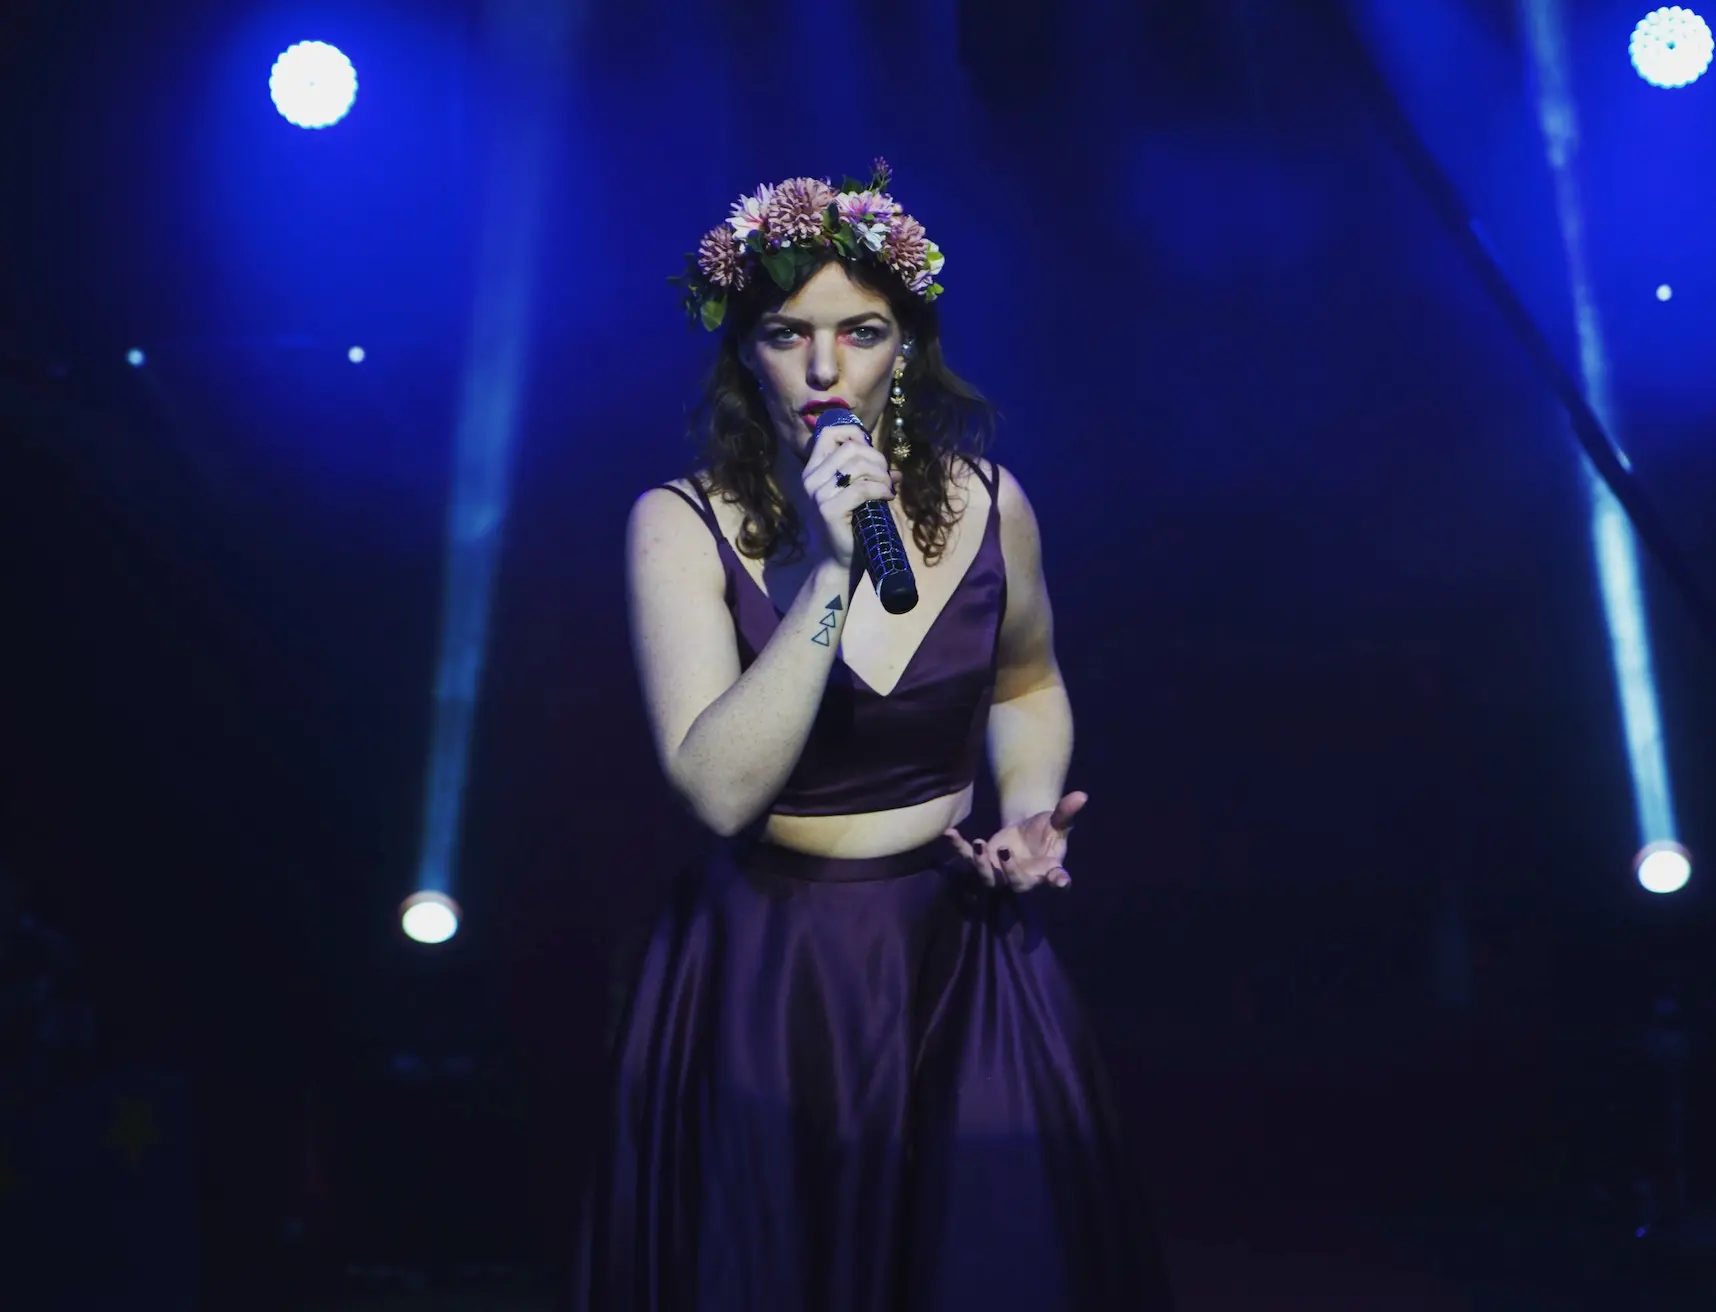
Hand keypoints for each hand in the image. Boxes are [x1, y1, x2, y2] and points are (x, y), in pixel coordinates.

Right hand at [801, 421, 900, 569]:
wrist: (836, 561)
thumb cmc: (848, 526)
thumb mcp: (856, 496)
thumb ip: (869, 477)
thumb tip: (896, 472)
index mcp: (813, 470)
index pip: (827, 433)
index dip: (853, 432)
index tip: (870, 448)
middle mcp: (811, 478)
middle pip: (850, 448)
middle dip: (877, 459)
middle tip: (886, 477)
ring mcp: (818, 494)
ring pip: (857, 465)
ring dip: (880, 475)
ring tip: (888, 489)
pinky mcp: (829, 509)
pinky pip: (862, 488)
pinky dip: (880, 489)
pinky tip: (887, 497)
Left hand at [945, 791, 1084, 892]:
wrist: (1025, 833)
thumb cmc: (1044, 831)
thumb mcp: (1055, 821)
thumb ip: (1066, 812)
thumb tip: (1082, 795)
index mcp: (1048, 870)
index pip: (1057, 879)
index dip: (1059, 881)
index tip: (1060, 881)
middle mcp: (1025, 878)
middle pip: (1017, 884)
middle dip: (1009, 871)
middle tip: (1005, 851)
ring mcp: (1002, 874)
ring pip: (989, 879)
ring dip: (982, 864)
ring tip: (978, 843)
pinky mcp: (983, 864)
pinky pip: (967, 861)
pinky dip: (958, 848)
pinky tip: (949, 833)